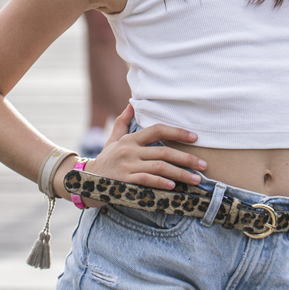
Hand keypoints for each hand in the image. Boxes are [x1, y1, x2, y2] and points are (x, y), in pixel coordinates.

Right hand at [56, 105, 206, 205]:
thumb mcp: (113, 140)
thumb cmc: (105, 160)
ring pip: (159, 167)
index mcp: (130, 139)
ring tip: (196, 180)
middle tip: (204, 164)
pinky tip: (173, 186)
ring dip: (180, 174)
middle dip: (187, 158)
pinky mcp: (124, 181)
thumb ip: (123, 122)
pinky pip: (146, 181)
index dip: (178, 132)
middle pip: (164, 151)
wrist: (84, 182)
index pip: (157, 130)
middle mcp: (130, 150)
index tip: (195, 137)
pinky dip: (161, 183)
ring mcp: (127, 166)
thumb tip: (131, 102)